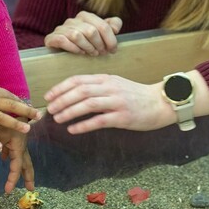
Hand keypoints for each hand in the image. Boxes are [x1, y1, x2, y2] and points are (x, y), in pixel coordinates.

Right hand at [0, 80, 40, 153]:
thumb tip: (6, 96)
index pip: (11, 98)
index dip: (22, 104)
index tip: (32, 109)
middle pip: (12, 106)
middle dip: (26, 111)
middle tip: (38, 116)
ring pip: (2, 118)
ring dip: (15, 124)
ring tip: (27, 129)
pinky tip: (0, 147)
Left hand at [0, 123, 34, 193]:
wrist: (16, 107)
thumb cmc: (10, 119)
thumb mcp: (0, 132)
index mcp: (18, 148)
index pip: (16, 167)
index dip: (12, 179)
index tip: (8, 190)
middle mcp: (21, 148)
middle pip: (26, 165)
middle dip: (28, 177)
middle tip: (31, 189)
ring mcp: (19, 144)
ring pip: (22, 160)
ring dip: (22, 170)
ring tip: (22, 178)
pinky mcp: (15, 140)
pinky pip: (14, 152)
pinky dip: (11, 158)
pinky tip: (5, 159)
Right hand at [44, 12, 121, 55]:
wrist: (61, 52)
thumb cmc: (85, 42)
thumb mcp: (100, 33)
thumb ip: (111, 26)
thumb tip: (115, 28)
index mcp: (85, 16)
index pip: (103, 26)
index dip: (111, 40)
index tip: (113, 50)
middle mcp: (72, 20)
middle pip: (91, 31)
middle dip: (99, 44)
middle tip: (102, 53)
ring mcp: (61, 29)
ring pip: (77, 35)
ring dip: (87, 47)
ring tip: (92, 53)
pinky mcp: (51, 38)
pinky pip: (63, 41)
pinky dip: (73, 48)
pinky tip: (79, 53)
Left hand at [44, 74, 170, 133]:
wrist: (160, 103)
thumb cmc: (136, 95)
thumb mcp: (116, 85)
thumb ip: (98, 87)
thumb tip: (74, 94)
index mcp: (107, 79)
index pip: (79, 80)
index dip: (61, 87)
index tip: (48, 96)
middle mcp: (111, 88)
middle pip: (81, 90)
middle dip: (62, 100)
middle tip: (50, 110)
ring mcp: (117, 102)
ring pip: (88, 104)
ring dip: (70, 111)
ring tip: (58, 119)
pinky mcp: (123, 117)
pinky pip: (100, 121)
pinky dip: (84, 125)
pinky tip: (73, 130)